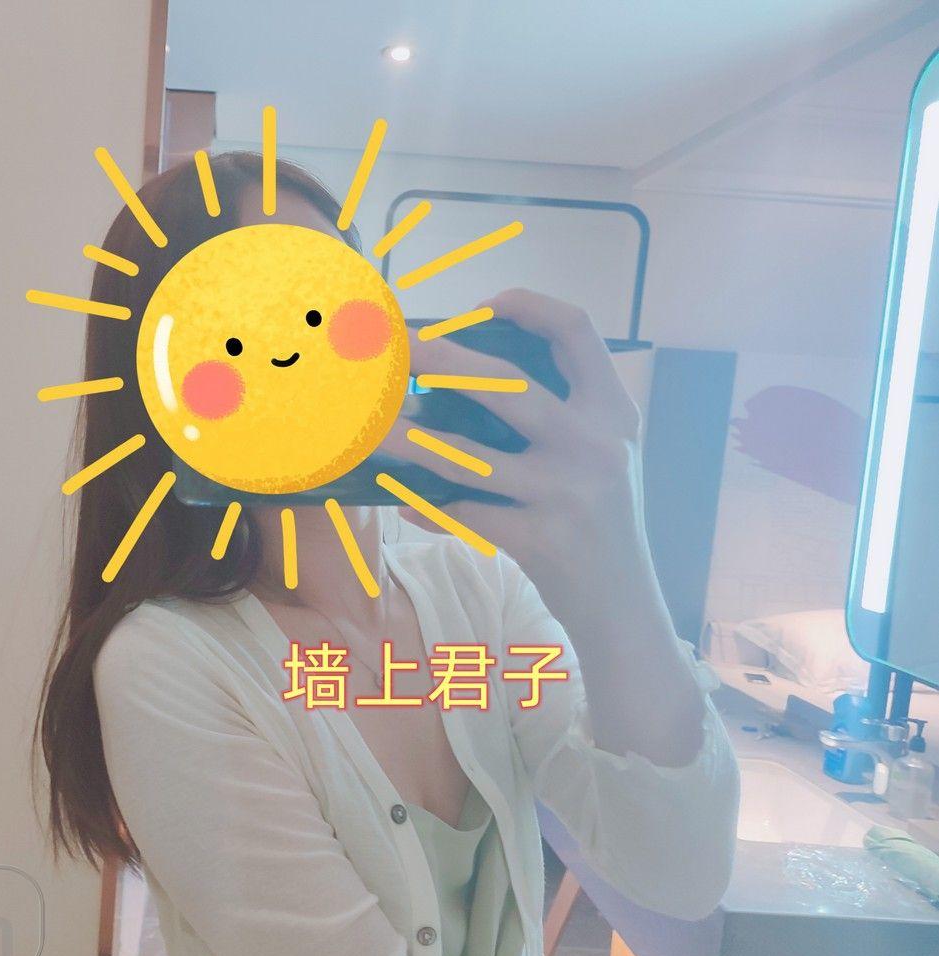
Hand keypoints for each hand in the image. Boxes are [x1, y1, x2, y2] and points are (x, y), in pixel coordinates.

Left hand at [382, 288, 650, 631]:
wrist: (625, 606)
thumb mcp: (605, 456)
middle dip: (443, 359)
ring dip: (411, 441)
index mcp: (613, 412)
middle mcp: (595, 444)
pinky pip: (465, 513)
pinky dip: (430, 508)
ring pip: (468, 456)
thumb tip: (476, 375)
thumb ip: (564, 415)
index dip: (529, 307)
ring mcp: (566, 492)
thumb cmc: (603, 523)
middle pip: (508, 384)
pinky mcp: (539, 538)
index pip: (577, 331)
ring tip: (375, 428)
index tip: (483, 307)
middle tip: (399, 348)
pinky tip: (406, 503)